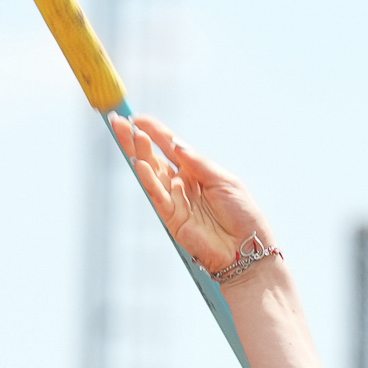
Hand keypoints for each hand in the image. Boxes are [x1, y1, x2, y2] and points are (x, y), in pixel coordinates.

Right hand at [110, 114, 268, 279]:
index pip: (170, 146)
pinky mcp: (171, 218)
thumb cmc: (242, 215)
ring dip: (139, 153)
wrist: (247, 250)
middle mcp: (182, 183)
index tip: (137, 117)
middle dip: (136, 140)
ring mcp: (175, 200)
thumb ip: (199, 163)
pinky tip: (140, 164)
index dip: (154, 131)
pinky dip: (148, 180)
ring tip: (130, 135)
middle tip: (120, 122)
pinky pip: (157, 195)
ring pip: (151, 173)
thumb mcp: (225, 181)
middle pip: (153, 157)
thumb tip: (178, 145)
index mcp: (195, 171)